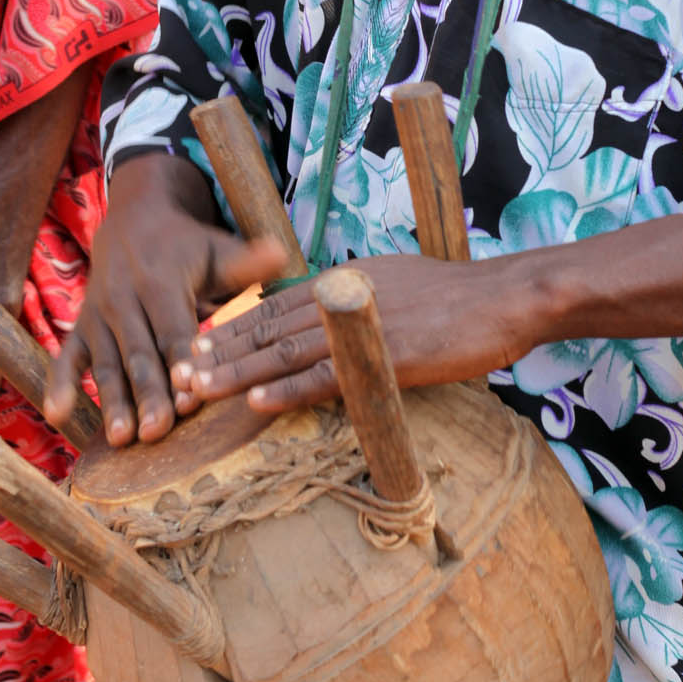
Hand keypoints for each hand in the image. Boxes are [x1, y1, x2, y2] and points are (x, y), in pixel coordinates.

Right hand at [45, 152, 286, 445]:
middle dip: (149, 393)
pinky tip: (56, 415)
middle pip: (139, 353)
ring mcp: (99, 314)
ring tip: (121, 438)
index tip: (191, 396)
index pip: (174, 329)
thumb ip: (247, 261)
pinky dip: (59, 384)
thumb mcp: (218, 248)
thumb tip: (281, 253)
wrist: (134, 219)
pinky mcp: (82, 325)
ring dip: (112, 401)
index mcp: (161, 281)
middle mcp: (125, 298)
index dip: (181, 362)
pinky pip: (67, 356)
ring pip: (107, 363)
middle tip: (159, 431)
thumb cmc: (188, 246)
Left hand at [182, 251, 543, 417]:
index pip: (273, 304)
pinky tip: (257, 402)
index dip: (233, 326)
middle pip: (268, 326)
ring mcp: (360, 327)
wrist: (503, 299)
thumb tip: (325, 315)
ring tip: (199, 390)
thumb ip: (354, 297)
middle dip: (221, 351)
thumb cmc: (457, 297)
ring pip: (285, 351)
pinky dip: (288, 389)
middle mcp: (342, 296)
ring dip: (238, 372)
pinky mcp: (384, 357)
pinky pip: (327, 375)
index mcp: (343, 279)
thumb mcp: (395, 282)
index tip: (198, 345)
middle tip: (179, 373)